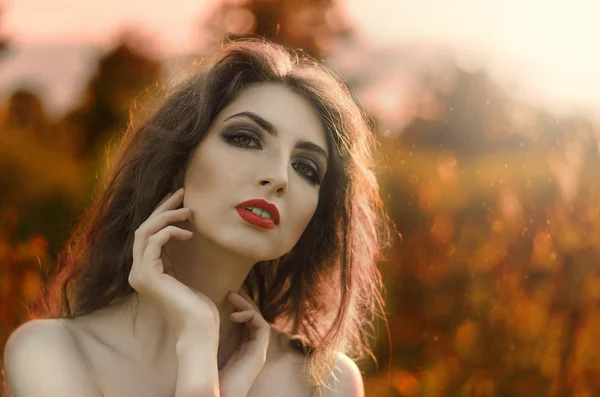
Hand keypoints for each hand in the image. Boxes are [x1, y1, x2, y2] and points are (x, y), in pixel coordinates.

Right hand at [128, 187, 219, 341]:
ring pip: (146, 231)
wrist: (198, 328)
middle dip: (163, 207)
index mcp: (145, 271)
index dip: (161, 214)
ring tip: (189, 209)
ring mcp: (139, 274)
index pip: (148, 234)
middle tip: (181, 192)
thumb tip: (181, 235)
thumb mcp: (184, 275)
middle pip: (143, 228)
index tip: (179, 200)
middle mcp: (137, 271)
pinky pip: (154, 241)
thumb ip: (174, 259)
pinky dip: (170, 231)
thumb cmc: (198, 306)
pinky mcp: (148, 275)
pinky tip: (189, 232)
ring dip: (167, 215)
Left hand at [218, 290, 270, 396]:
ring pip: (259, 319)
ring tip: (232, 296)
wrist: (216, 395)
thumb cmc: (208, 376)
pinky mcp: (259, 353)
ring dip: (247, 305)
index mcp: (243, 348)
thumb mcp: (209, 349)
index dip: (239, 307)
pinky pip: (262, 327)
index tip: (228, 296)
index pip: (247, 322)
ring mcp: (258, 351)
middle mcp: (253, 348)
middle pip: (255, 319)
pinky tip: (234, 314)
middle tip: (232, 291)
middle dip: (244, 303)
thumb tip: (194, 320)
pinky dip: (250, 316)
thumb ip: (209, 337)